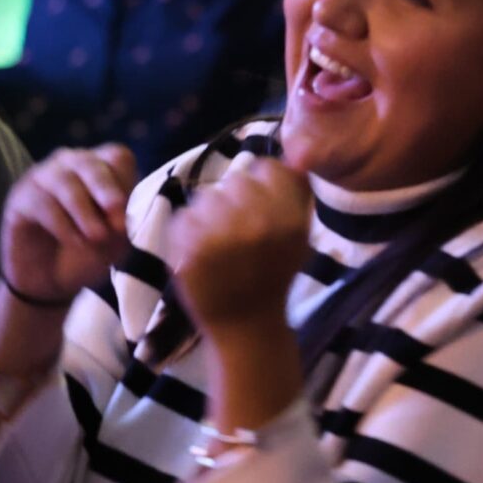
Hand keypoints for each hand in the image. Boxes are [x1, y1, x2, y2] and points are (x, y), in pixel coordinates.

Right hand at [0, 145, 136, 307]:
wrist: (48, 284)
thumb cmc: (85, 255)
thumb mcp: (113, 244)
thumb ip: (119, 225)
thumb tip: (118, 216)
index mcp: (99, 169)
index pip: (116, 157)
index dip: (124, 184)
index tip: (125, 218)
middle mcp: (69, 165)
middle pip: (89, 162)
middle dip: (106, 191)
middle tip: (116, 222)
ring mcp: (42, 178)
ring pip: (64, 180)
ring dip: (84, 211)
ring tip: (96, 238)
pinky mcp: (20, 197)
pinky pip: (41, 202)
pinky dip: (62, 224)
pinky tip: (74, 242)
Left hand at [168, 154, 312, 337]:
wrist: (245, 327)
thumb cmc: (272, 279)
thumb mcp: (299, 238)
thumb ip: (296, 195)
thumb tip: (292, 156)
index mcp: (289, 219)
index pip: (267, 169)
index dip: (261, 183)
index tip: (258, 205)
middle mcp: (257, 222)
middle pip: (235, 180)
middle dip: (234, 201)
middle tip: (236, 231)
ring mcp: (220, 234)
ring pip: (206, 196)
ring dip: (209, 215)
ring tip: (217, 245)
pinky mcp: (188, 246)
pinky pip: (183, 216)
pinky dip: (187, 232)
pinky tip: (199, 254)